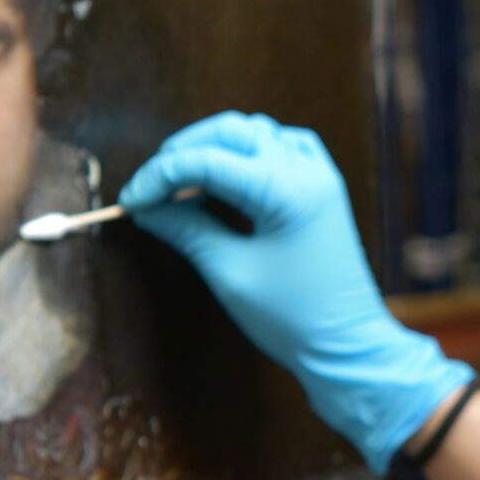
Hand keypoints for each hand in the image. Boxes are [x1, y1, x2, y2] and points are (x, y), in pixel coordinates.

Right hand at [120, 113, 471, 476]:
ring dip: (215, 147)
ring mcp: (320, 176)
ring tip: (182, 183)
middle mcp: (307, 171)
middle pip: (232, 132)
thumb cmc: (293, 318)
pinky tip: (228, 175)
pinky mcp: (323, 189)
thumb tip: (145, 207)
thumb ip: (186, 229)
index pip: (207, 160)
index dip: (160, 176)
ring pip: (257, 134)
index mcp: (287, 190)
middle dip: (184, 152)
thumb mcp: (230, 273)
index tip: (131, 200)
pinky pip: (282, 147)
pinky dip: (249, 152)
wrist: (348, 347)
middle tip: (151, 186)